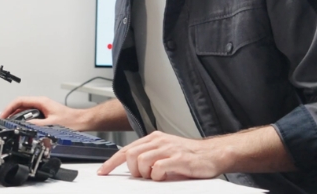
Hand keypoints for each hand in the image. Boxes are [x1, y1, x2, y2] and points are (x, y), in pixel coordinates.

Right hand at [0, 96, 87, 129]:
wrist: (81, 121)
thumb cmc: (71, 121)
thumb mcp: (51, 124)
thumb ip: (36, 125)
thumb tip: (23, 126)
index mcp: (41, 101)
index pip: (19, 101)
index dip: (8, 108)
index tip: (2, 116)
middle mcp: (40, 103)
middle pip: (20, 106)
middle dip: (10, 113)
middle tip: (3, 122)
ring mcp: (42, 108)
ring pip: (24, 111)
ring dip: (17, 118)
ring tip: (10, 126)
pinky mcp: (44, 114)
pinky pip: (30, 116)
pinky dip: (24, 122)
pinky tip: (22, 128)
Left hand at [97, 131, 221, 180]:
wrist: (213, 154)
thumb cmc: (190, 157)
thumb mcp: (166, 152)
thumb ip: (150, 157)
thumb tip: (133, 169)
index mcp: (154, 139)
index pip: (126, 149)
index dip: (112, 162)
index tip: (103, 171)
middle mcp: (159, 141)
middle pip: (130, 155)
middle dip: (132, 170)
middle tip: (143, 177)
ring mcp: (168, 149)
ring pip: (141, 160)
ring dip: (145, 174)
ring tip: (156, 177)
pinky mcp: (178, 159)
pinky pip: (158, 168)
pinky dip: (157, 176)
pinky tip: (164, 176)